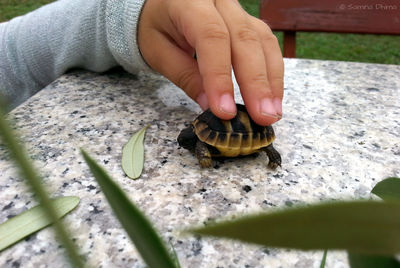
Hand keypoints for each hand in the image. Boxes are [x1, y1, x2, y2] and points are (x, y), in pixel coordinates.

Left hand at [138, 0, 283, 125]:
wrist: (163, 6)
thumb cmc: (156, 27)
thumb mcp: (158, 52)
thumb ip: (185, 76)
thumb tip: (211, 107)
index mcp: (189, 2)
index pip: (211, 37)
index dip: (220, 76)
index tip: (225, 111)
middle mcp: (219, 1)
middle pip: (244, 39)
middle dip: (255, 82)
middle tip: (262, 117)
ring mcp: (237, 9)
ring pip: (262, 41)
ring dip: (269, 80)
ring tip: (272, 112)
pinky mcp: (248, 21)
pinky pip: (266, 44)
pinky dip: (271, 71)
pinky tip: (272, 95)